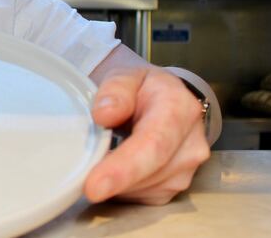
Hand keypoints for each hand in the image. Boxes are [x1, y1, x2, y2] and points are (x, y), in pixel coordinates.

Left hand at [83, 66, 210, 204]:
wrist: (164, 99)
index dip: (123, 168)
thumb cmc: (141, 88)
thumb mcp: (126, 75)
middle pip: (149, 173)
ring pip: (143, 188)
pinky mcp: (175, 187)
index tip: (94, 185)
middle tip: (80, 186)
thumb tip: (103, 114)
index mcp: (179, 108)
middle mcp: (190, 143)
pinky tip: (111, 169)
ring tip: (96, 160)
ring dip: (115, 183)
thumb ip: (115, 90)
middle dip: (112, 182)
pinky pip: (142, 196)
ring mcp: (186, 169)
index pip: (152, 144)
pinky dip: (121, 188)